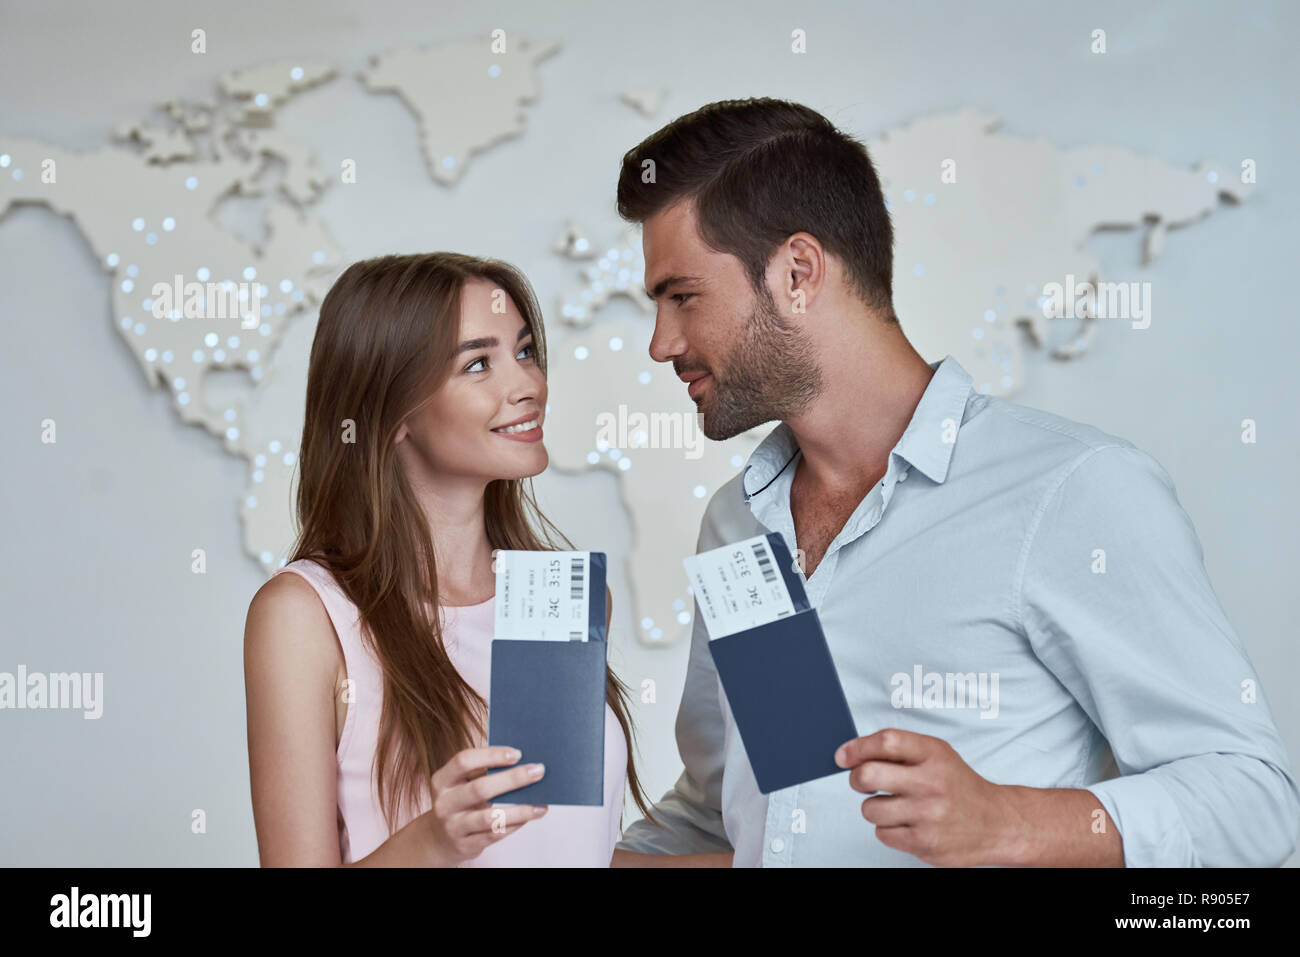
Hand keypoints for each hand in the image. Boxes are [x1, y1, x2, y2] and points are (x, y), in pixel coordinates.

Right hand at [400, 746, 547, 866]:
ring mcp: (453, 827)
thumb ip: (483, 771)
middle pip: (480, 789)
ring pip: (490, 817)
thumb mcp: (461, 784)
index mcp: (442, 780)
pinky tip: (531, 815)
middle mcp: (444, 803)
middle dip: (513, 779)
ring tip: (541, 803)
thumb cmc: (460, 801)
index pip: (464, 761)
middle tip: (538, 771)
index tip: (517, 753)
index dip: (491, 755)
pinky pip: (495, 835)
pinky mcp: (465, 846)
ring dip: (520, 809)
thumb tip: (524, 762)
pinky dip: (516, 824)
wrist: (438, 839)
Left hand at [835, 728, 1017, 866]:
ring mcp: (928, 815)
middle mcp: (931, 783)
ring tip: (897, 805)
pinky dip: (888, 829)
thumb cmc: (959, 786)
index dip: (857, 748)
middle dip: (857, 779)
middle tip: (863, 782)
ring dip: (875, 808)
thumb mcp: (937, 754)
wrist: (996, 823)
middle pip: (867, 776)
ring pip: (870, 809)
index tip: (843, 756)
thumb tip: (851, 754)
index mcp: (934, 754)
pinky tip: (908, 823)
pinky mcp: (925, 843)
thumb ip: (899, 749)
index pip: (886, 741)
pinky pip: (882, 833)